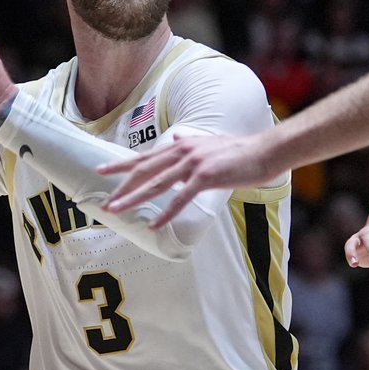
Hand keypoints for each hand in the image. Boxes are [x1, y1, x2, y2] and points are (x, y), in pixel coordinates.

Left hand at [100, 132, 279, 227]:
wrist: (266, 151)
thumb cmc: (242, 152)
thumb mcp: (211, 146)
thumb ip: (191, 148)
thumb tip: (177, 145)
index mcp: (182, 145)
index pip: (145, 156)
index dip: (122, 164)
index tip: (102, 170)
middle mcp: (183, 151)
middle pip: (144, 170)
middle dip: (122, 187)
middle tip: (104, 202)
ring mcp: (194, 163)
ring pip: (156, 184)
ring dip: (134, 199)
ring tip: (117, 211)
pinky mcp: (206, 176)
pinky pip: (181, 199)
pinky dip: (166, 213)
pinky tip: (154, 224)